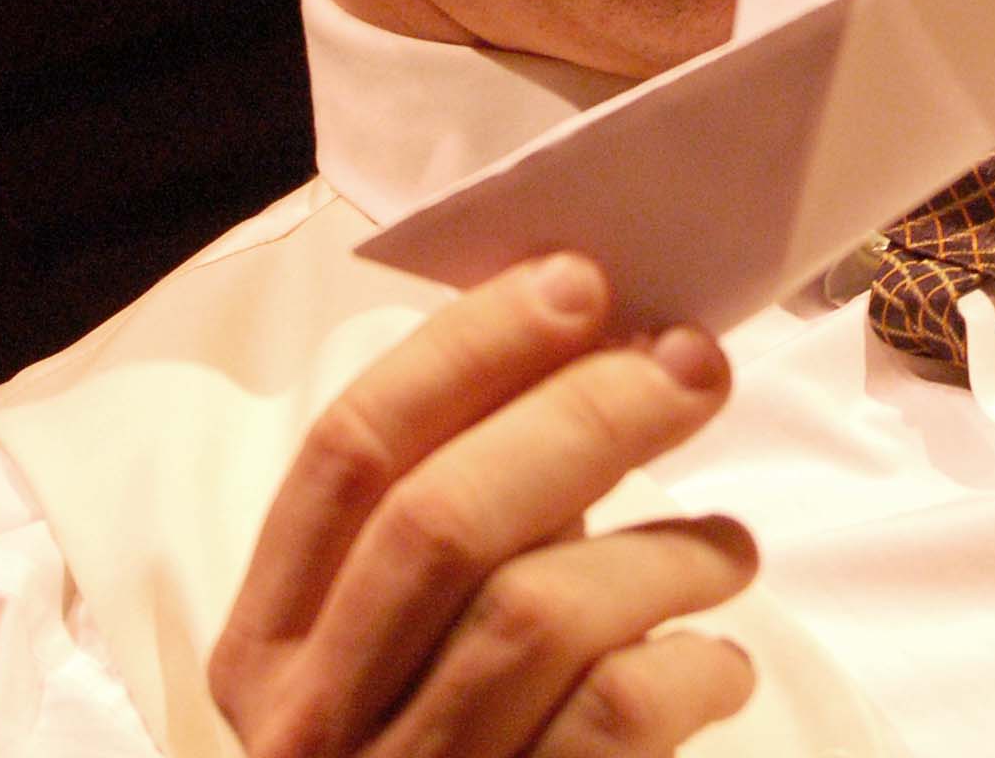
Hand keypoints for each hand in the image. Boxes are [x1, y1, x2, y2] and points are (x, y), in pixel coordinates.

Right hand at [208, 250, 758, 756]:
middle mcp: (311, 723)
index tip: (580, 283)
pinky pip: (612, 721)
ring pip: (535, 612)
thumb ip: (464, 517)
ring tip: (727, 547)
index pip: (350, 452)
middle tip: (694, 366)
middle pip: (444, 518)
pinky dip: (690, 667)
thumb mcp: (401, 646)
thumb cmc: (442, 756)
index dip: (467, 350)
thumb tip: (598, 341)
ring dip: (663, 548)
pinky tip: (719, 663)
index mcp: (266, 644)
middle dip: (585, 415)